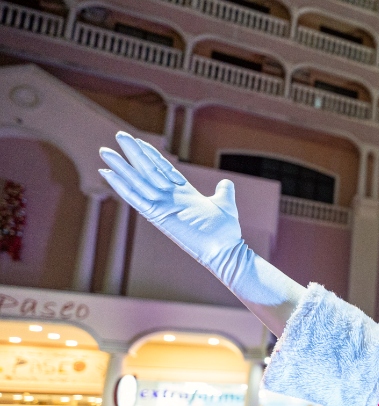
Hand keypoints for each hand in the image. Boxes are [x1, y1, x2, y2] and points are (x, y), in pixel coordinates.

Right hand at [99, 132, 241, 267]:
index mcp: (183, 193)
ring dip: (121, 166)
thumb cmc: (225, 232)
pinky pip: (135, 198)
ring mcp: (162, 206)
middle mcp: (169, 198)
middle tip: (119, 134)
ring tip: (104, 151)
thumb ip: (223, 191)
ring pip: (138, 181)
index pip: (163, 169)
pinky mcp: (157, 216)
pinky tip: (107, 174)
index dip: (151, 155)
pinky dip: (121, 186)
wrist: (224, 249)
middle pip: (147, 170)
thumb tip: (226, 182)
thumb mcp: (225, 204)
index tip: (138, 141)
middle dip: (133, 153)